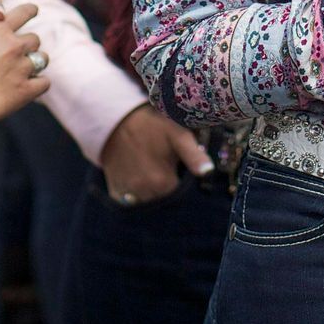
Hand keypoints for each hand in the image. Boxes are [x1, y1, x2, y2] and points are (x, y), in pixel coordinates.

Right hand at [0, 4, 49, 136]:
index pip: (24, 11)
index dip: (30, 11)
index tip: (34, 11)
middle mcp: (13, 44)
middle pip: (35, 38)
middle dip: (28, 48)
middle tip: (18, 59)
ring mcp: (21, 67)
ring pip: (43, 59)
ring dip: (35, 64)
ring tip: (23, 75)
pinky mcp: (26, 90)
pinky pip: (44, 83)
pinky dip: (37, 86)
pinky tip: (26, 91)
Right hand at [99, 105, 213, 205]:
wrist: (116, 119)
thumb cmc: (151, 125)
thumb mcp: (177, 134)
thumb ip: (194, 155)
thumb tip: (208, 171)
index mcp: (163, 182)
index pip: (180, 197)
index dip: (182, 185)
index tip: (178, 171)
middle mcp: (145, 192)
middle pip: (163, 202)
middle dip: (167, 191)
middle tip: (164, 169)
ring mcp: (129, 193)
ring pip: (147, 203)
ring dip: (151, 195)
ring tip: (151, 173)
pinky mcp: (115, 190)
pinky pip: (128, 203)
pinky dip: (133, 197)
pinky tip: (138, 180)